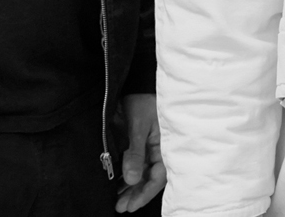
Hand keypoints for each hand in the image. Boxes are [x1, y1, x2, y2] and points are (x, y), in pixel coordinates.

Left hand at [116, 93, 165, 212]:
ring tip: (118, 200)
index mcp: (166, 147)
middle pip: (151, 179)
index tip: (130, 206)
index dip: (144, 194)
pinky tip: (120, 183)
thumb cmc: (144, 100)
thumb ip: (135, 153)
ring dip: (132, 187)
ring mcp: (153, 147)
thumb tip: (131, 178)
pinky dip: (130, 174)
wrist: (141, 80)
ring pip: (144, 173)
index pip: (157, 178)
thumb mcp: (139, 126)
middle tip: (120, 207)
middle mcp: (161, 150)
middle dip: (136, 195)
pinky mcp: (144, 143)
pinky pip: (139, 164)